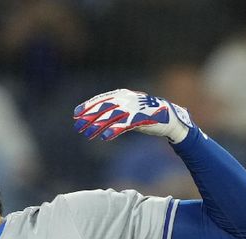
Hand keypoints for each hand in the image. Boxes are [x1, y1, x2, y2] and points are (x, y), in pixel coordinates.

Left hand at [73, 89, 192, 142]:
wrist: (168, 117)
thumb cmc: (146, 115)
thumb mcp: (128, 110)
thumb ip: (115, 111)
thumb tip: (96, 118)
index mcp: (123, 94)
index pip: (101, 98)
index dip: (88, 105)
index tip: (76, 113)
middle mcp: (126, 99)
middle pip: (103, 107)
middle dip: (89, 117)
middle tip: (77, 126)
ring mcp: (133, 108)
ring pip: (111, 116)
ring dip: (97, 126)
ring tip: (87, 135)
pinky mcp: (140, 118)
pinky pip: (124, 124)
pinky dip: (113, 130)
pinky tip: (105, 137)